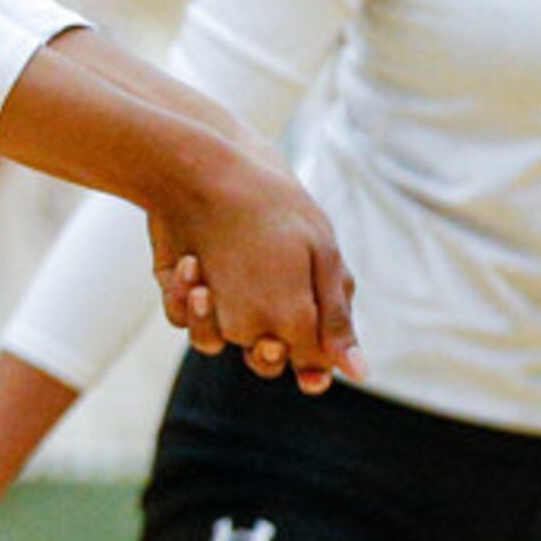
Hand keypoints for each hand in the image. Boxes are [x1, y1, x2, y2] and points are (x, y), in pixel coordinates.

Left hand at [160, 152, 361, 390]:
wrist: (211, 162)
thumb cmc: (275, 211)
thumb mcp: (315, 260)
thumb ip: (333, 319)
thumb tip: (361, 373)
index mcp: (302, 298)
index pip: (310, 356)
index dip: (309, 371)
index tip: (310, 377)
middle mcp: (260, 303)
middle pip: (262, 358)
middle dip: (263, 352)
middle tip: (265, 338)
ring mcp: (219, 295)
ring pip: (213, 340)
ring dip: (209, 317)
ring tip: (204, 283)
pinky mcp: (181, 285)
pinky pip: (179, 313)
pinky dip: (181, 294)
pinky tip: (187, 263)